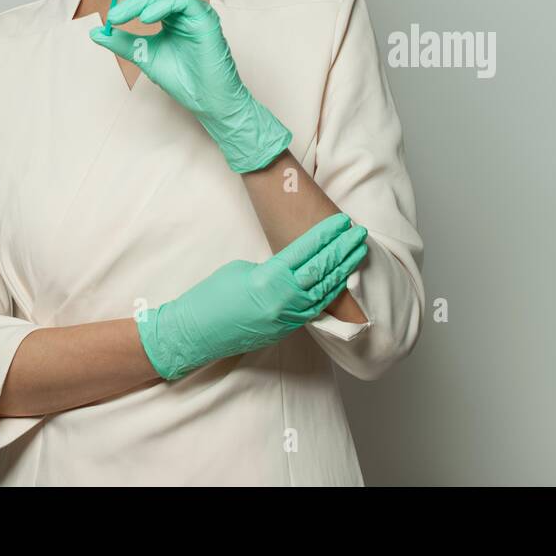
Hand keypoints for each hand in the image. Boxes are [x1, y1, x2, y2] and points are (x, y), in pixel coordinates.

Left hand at [88, 0, 291, 172]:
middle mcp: (181, 8)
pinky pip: (181, 2)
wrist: (207, 101)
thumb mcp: (144, 56)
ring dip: (136, 1)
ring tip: (115, 16)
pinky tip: (145, 17)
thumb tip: (96, 31)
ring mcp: (194, 11)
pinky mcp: (205, 19)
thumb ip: (122, 42)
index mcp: (168, 13)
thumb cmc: (184, 79)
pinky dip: (161, 6)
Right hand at [137, 212, 369, 380]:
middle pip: (321, 269)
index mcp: (268, 279)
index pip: (306, 252)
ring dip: (343, 269)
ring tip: (358, 251)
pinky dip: (332, 291)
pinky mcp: (287, 328)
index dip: (326, 235)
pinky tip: (343, 278)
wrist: (196, 334)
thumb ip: (274, 266)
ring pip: (324, 290)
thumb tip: (295, 263)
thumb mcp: (242, 270)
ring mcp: (287, 316)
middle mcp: (282, 299)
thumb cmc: (212, 297)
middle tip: (359, 232)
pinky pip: (316, 307)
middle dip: (343, 249)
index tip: (342, 221)